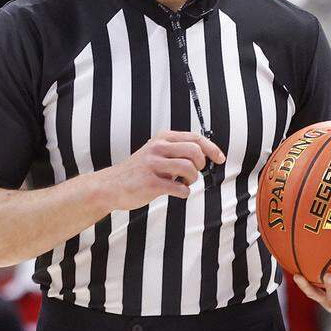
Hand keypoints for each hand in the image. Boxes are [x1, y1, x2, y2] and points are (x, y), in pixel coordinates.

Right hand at [100, 130, 224, 209]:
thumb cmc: (139, 171)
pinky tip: (176, 192)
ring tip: (184, 183)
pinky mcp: (151, 183)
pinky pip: (180, 189)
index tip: (220, 158)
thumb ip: (177, 151)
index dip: (212, 149)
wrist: (110, 186)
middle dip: (201, 165)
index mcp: (162, 138)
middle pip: (195, 152)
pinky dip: (184, 192)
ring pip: (189, 169)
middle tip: (194, 173)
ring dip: (192, 180)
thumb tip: (206, 156)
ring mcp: (153, 165)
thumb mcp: (156, 152)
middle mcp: (158, 148)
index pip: (195, 138)